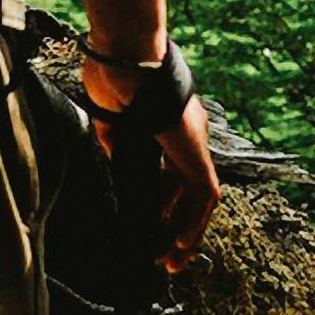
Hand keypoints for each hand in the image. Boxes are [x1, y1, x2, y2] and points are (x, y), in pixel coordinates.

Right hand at [80, 51, 223, 270]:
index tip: (153, 221)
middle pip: (189, 188)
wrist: (126, 52)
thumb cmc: (114, 69)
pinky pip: (204, 194)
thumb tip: (116, 155)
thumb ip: (115, 136)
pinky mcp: (195, 151)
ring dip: (187, 231)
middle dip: (178, 223)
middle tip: (165, 254)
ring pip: (201, 197)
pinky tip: (181, 246)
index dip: (165, 200)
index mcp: (168, 123)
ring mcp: (193, 141)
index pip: (173, 171)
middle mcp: (186, 133)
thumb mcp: (110, 113)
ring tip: (172, 261)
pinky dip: (194, 223)